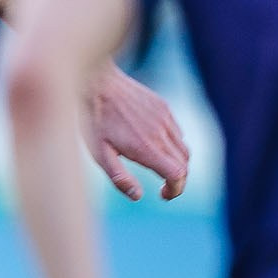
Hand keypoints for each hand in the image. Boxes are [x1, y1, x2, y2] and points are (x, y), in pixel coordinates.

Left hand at [86, 65, 188, 201]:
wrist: (97, 82)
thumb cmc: (93, 120)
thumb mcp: (99, 153)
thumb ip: (119, 177)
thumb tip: (137, 195)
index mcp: (146, 147)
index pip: (177, 175)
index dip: (176, 190)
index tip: (163, 195)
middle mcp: (161, 133)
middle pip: (184, 164)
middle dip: (177, 180)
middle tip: (163, 187)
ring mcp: (164, 118)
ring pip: (183, 148)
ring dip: (176, 162)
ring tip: (157, 166)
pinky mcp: (163, 107)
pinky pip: (176, 131)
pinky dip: (172, 144)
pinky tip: (153, 144)